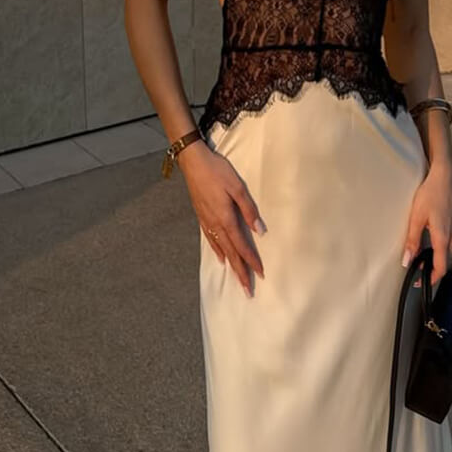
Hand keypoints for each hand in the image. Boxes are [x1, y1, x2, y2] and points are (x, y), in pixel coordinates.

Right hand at [179, 141, 265, 296]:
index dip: (251, 261)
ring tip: (237, 277)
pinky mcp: (201, 216)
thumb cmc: (217, 171)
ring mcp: (206, 221)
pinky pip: (211, 239)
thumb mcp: (237, 187)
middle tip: (247, 290)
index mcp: (225, 218)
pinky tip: (221, 257)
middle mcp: (215, 224)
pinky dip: (217, 251)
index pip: (241, 246)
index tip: (259, 275)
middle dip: (240, 271)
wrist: (193, 162)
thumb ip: (248, 209)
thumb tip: (258, 230)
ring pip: (220, 249)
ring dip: (230, 264)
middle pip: (230, 253)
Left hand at [401, 163, 451, 291]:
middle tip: (419, 272)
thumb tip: (407, 259)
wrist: (445, 176)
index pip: (441, 268)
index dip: (431, 279)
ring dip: (439, 261)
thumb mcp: (416, 217)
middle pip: (447, 263)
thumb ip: (412, 240)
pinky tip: (432, 244)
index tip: (420, 282)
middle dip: (434, 271)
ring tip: (423, 260)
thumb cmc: (433, 192)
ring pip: (450, 254)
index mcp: (443, 238)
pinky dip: (442, 250)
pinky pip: (451, 244)